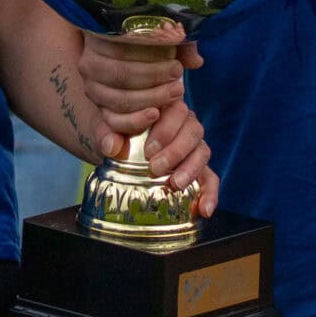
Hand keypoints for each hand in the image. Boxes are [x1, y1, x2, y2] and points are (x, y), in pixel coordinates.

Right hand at [78, 25, 199, 147]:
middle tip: (179, 84)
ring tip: (174, 95)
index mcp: (99, 36)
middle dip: (154, 80)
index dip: (151, 58)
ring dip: (149, 99)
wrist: (130, 63)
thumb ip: (181, 45)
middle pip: (121, 74)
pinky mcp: (98, 107)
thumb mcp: (165, 39)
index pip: (123, 47)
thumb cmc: (150, 46)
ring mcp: (91, 87)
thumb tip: (195, 60)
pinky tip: (155, 114)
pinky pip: (113, 119)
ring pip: (118, 98)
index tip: (178, 66)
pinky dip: (135, 120)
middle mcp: (89, 62)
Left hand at [78, 26, 217, 215]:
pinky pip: (209, 178)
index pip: (177, 111)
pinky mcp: (195, 169)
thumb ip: (105, 132)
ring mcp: (191, 147)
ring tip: (175, 184)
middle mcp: (183, 123)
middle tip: (156, 167)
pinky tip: (204, 210)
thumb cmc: (113, 129)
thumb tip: (112, 146)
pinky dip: (210, 193)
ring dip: (191, 169)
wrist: (115, 145)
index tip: (149, 149)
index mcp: (165, 106)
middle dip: (177, 151)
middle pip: (193, 131)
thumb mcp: (105, 127)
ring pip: (202, 152)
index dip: (167, 130)